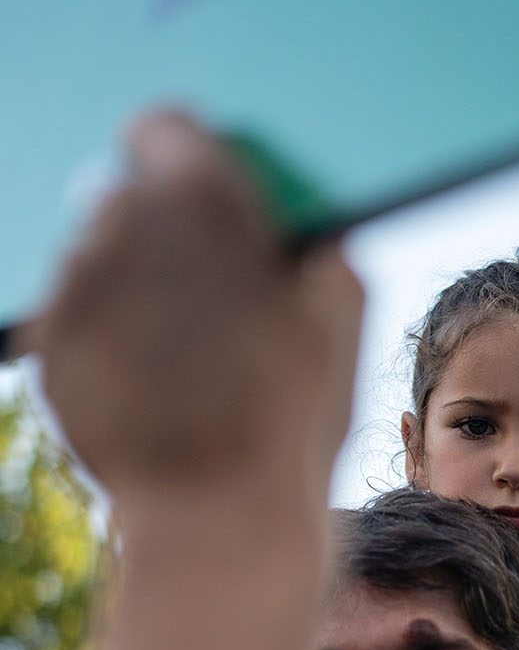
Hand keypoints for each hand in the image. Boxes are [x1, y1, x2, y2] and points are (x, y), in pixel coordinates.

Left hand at [34, 110, 361, 519]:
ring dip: (133, 288)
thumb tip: (299, 225)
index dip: (191, 160)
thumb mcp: (340, 321)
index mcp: (199, 199)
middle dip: (163, 233)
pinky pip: (76, 323)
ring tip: (185, 354)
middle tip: (208, 292)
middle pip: (128, 197)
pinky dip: (108, 343)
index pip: (167, 129)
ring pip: (98, 260)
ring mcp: (73, 291)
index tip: (210, 193)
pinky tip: (154, 389)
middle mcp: (119, 227)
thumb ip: (316, 247)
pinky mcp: (47, 350)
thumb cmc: (291, 417)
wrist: (216, 520)